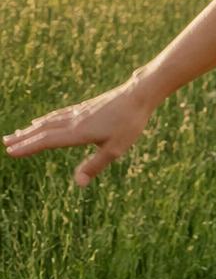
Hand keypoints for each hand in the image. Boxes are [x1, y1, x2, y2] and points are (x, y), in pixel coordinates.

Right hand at [4, 78, 160, 185]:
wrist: (139, 94)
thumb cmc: (130, 123)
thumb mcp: (116, 149)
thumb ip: (95, 166)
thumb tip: (78, 184)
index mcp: (77, 133)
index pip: (46, 141)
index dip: (28, 147)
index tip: (10, 152)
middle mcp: (74, 121)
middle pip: (43, 130)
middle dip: (24, 137)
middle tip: (5, 142)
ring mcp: (79, 112)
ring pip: (50, 121)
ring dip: (33, 128)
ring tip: (19, 132)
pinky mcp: (86, 107)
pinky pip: (60, 114)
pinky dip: (47, 119)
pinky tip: (46, 119)